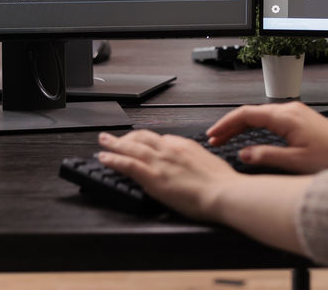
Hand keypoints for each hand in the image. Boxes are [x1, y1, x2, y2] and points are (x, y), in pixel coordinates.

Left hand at [96, 129, 239, 220]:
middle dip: (127, 136)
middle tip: (115, 136)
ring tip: (103, 141)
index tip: (142, 143)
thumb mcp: (212, 163)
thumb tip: (194, 163)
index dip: (148, 141)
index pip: (162, 139)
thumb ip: (198, 160)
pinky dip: (114, 159)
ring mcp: (160, 162)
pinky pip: (127, 164)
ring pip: (131, 147)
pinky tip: (104, 158)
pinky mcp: (153, 177)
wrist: (224, 192)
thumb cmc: (222, 183)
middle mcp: (170, 149)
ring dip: (114, 143)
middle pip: (143, 137)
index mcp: (185, 146)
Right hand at [205, 102, 327, 172]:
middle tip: (213, 139)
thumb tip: (243, 154)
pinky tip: (249, 137)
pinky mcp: (300, 119)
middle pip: (251, 113)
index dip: (225, 124)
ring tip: (225, 139)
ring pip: (260, 116)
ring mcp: (295, 113)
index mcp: (285, 117)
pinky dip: (255, 127)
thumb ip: (266, 156)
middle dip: (230, 125)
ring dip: (241, 126)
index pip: (246, 114)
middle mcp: (289, 110)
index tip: (212, 135)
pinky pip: (271, 119)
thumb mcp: (295, 162)